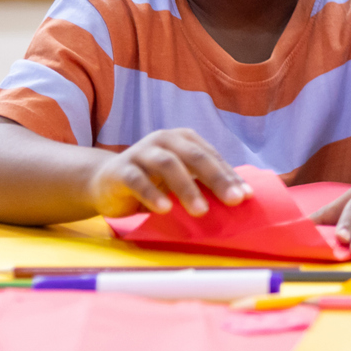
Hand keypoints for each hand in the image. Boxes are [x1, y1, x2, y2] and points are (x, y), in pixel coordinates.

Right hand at [84, 129, 249, 219]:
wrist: (104, 182)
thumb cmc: (152, 181)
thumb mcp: (181, 179)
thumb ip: (204, 184)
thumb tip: (242, 199)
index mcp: (184, 139)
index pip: (212, 157)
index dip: (230, 176)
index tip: (246, 197)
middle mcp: (164, 140)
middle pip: (196, 157)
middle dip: (217, 179)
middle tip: (234, 201)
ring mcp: (141, 152)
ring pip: (168, 165)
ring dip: (187, 188)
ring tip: (202, 211)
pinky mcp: (120, 169)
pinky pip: (138, 180)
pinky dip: (153, 194)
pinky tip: (165, 209)